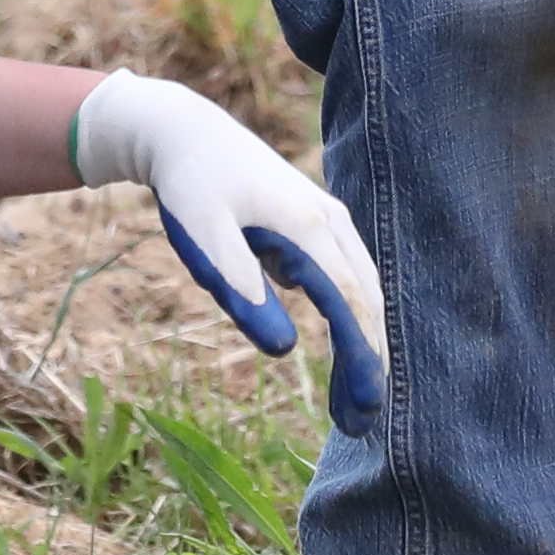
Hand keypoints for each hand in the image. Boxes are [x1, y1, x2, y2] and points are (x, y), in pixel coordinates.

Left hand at [72, 70, 388, 431]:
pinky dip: (350, 320)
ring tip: (352, 402)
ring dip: (362, 345)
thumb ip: (241, 288)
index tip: (366, 405)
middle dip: (368, 363)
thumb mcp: (205, 238)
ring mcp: (328, 221)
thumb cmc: (191, 186)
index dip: (361, 357)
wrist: (186, 133)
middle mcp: (330, 223)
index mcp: (308, 228)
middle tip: (361, 422)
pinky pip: (346, 280)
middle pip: (366, 302)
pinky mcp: (317, 227)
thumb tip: (283, 350)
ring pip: (361, 291)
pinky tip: (343, 356)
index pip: (349, 303)